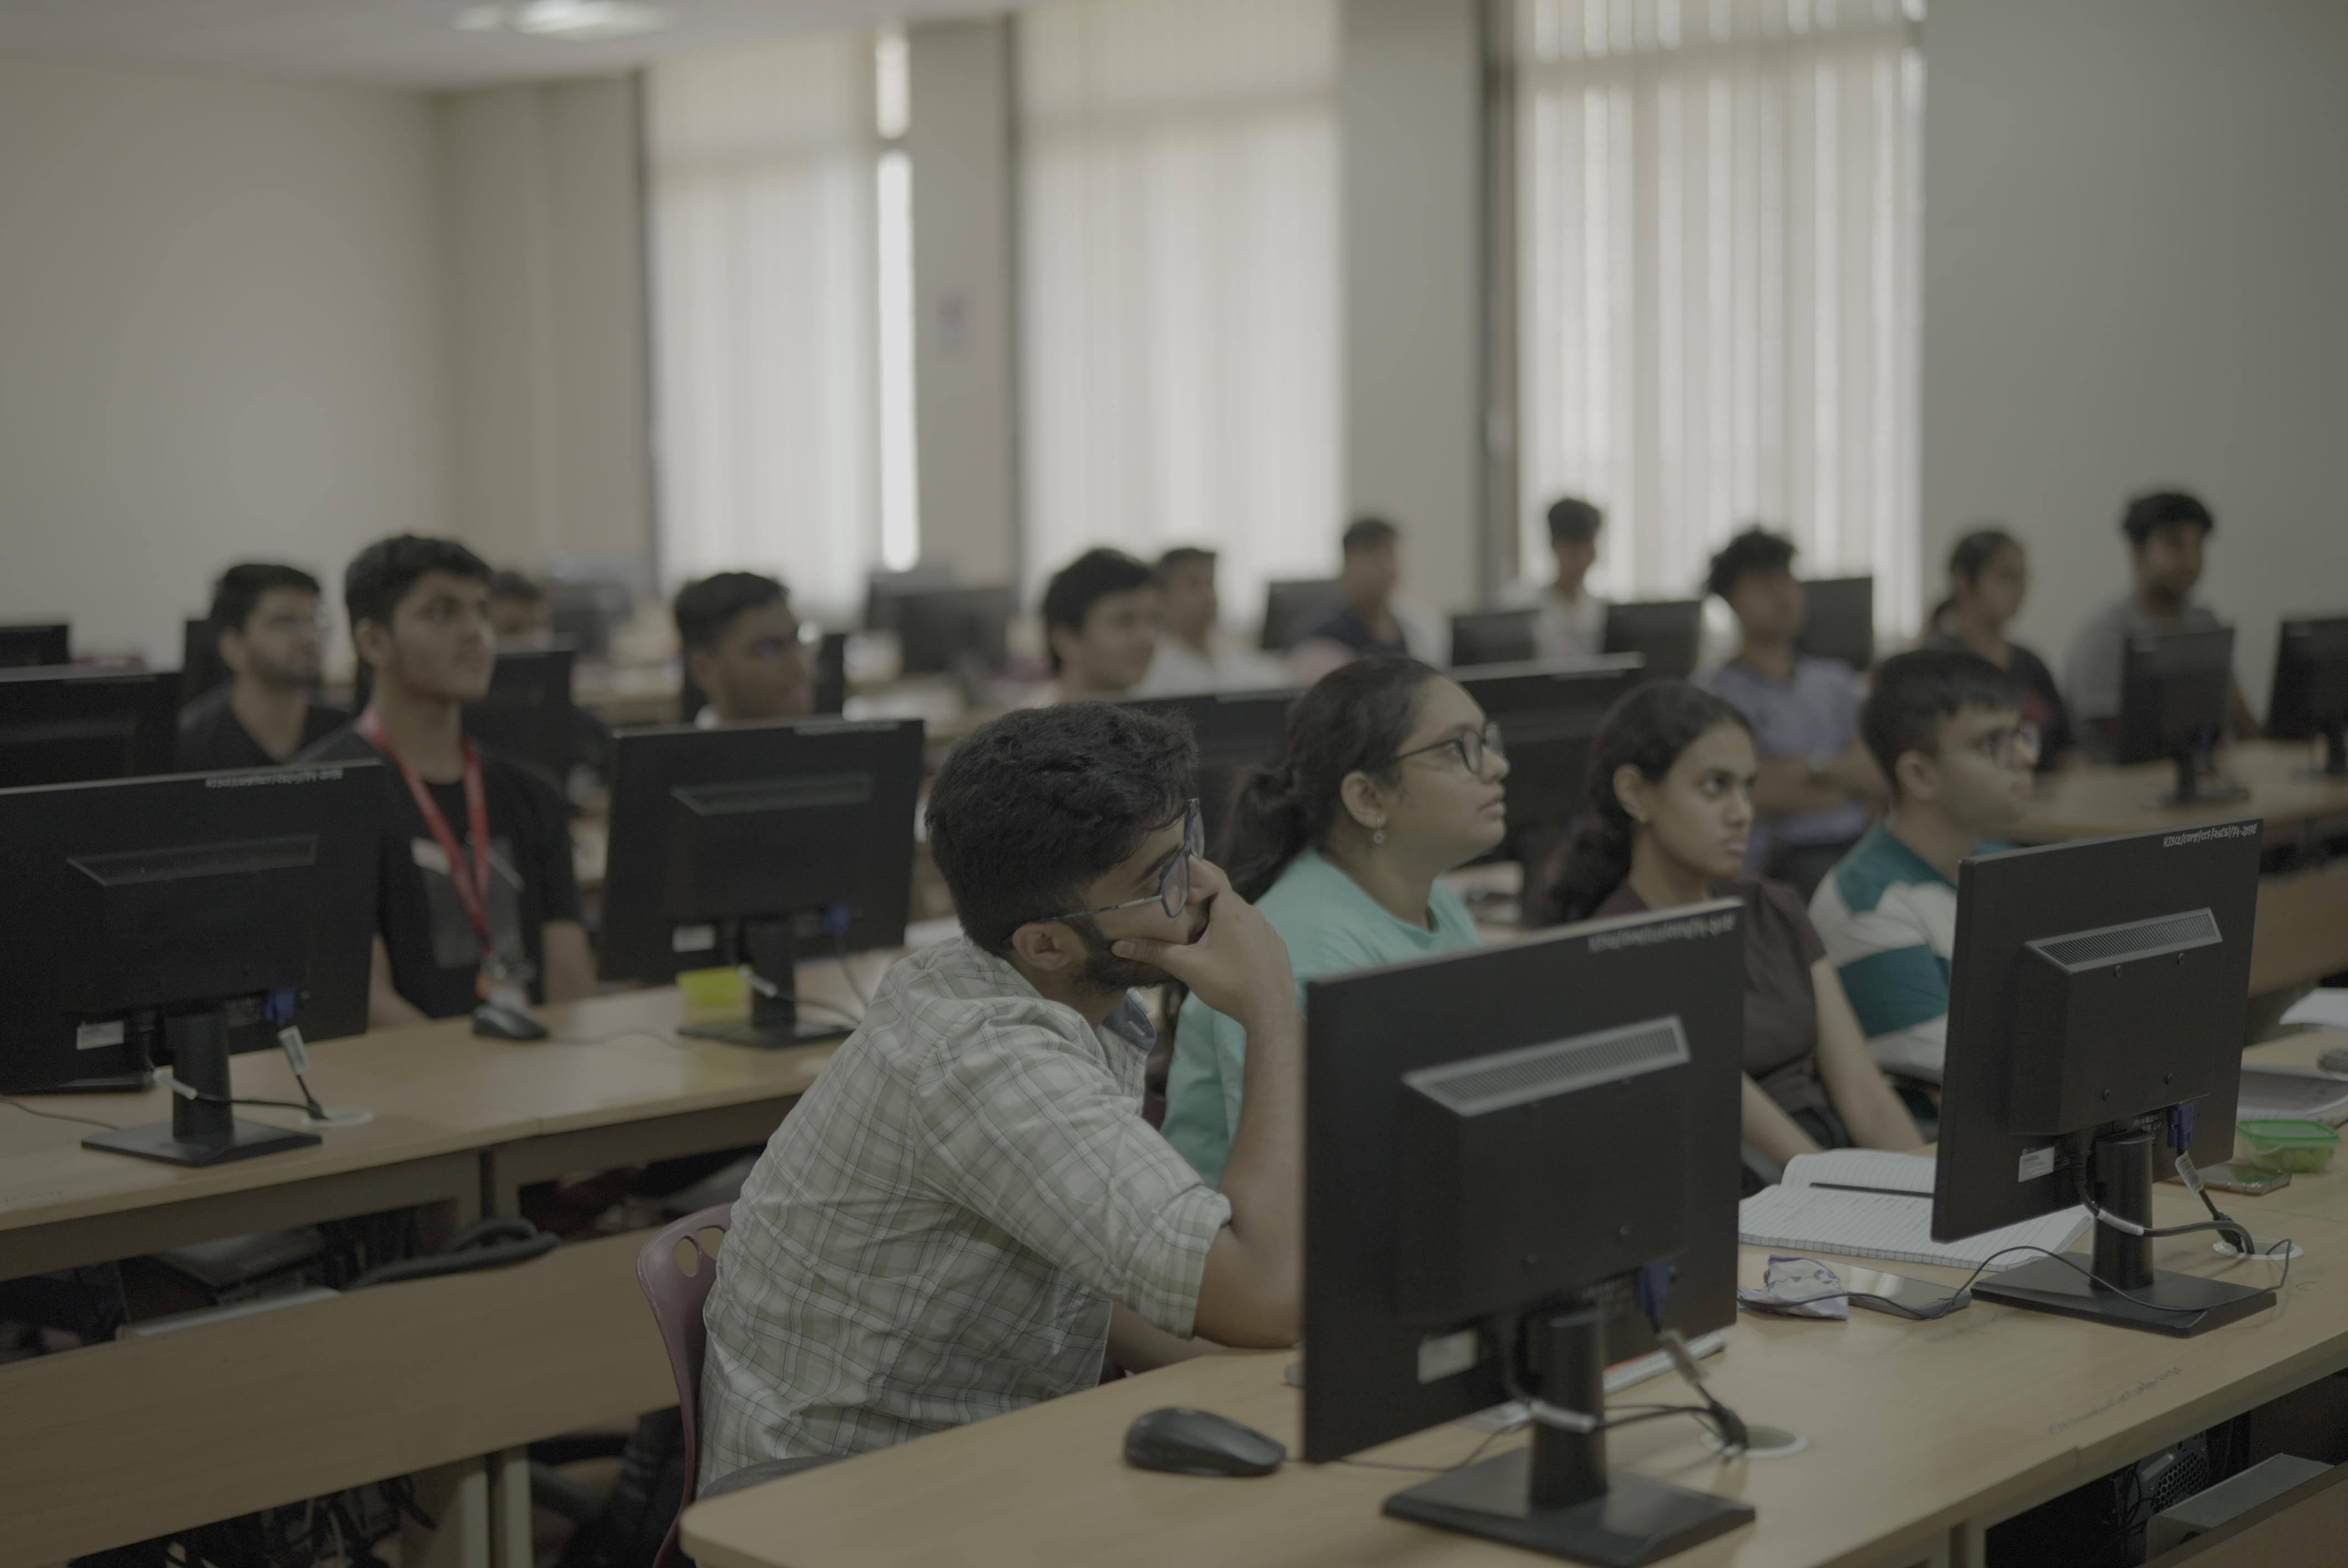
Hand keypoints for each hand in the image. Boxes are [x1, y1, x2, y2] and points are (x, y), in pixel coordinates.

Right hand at [1112, 859, 1296, 1031]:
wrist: (1271, 1012)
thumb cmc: (1230, 985)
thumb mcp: (1187, 967)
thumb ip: (1154, 951)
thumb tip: (1119, 945)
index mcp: (1231, 910)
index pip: (1214, 876)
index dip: (1196, 872)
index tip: (1176, 876)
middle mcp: (1252, 913)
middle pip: (1223, 897)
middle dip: (1202, 900)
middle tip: (1180, 908)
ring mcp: (1267, 929)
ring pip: (1238, 915)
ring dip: (1220, 919)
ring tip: (1199, 932)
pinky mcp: (1274, 945)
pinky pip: (1252, 930)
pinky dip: (1237, 933)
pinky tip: (1226, 952)